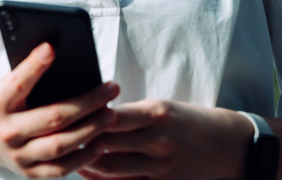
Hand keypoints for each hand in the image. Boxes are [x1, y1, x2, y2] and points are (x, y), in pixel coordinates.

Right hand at [0, 42, 120, 177]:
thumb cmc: (5, 105)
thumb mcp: (8, 87)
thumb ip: (29, 75)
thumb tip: (60, 53)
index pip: (17, 83)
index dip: (33, 66)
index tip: (51, 48)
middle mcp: (7, 132)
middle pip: (51, 117)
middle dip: (87, 102)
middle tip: (112, 88)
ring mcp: (19, 156)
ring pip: (59, 145)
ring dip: (90, 129)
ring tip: (110, 114)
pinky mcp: (31, 173)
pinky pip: (62, 169)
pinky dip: (84, 157)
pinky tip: (101, 142)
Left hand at [78, 99, 251, 179]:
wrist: (223, 144)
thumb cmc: (186, 121)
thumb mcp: (161, 107)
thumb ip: (129, 115)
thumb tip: (93, 116)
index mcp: (157, 113)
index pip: (110, 117)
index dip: (85, 118)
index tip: (67, 115)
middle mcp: (157, 141)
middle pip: (105, 144)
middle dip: (80, 142)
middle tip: (58, 137)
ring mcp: (159, 167)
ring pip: (109, 168)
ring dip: (85, 163)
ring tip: (69, 155)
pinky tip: (89, 173)